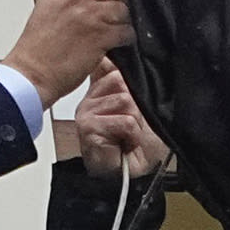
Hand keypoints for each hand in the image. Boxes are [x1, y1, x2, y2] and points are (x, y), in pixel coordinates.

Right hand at [3, 0, 132, 109]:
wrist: (32, 73)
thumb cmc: (37, 46)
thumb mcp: (47, 6)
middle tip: (107, 12)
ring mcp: (90, 15)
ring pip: (124, 7)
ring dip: (120, 20)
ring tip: (109, 30)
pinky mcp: (101, 36)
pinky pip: (126, 30)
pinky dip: (124, 38)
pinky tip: (112, 43)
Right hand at [74, 62, 169, 177]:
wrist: (133, 175)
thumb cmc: (140, 143)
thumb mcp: (142, 105)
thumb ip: (134, 82)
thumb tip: (130, 53)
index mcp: (101, 87)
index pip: (109, 62)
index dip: (125, 71)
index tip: (132, 88)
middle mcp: (90, 97)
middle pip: (121, 79)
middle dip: (137, 104)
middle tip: (133, 123)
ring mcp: (86, 112)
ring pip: (125, 100)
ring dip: (136, 122)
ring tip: (129, 135)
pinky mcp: (88, 127)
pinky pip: (124, 120)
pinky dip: (133, 135)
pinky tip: (125, 143)